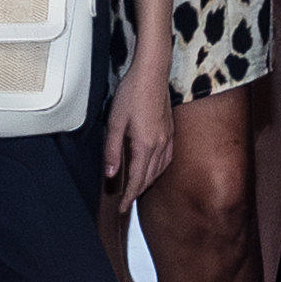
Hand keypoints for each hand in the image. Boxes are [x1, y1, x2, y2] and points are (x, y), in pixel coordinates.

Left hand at [105, 72, 176, 202]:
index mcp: (145, 145)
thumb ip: (112, 150)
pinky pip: (167, 159)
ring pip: (159, 170)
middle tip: (126, 203)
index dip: (129, 196)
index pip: (136, 179)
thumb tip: (110, 173)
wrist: (152, 74)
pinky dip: (159, 170)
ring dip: (148, 182)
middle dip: (137, 192)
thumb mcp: (115, 122)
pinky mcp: (170, 131)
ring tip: (137, 189)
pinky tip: (153, 169)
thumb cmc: (132, 93)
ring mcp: (167, 138)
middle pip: (149, 178)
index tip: (122, 207)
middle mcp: (159, 145)